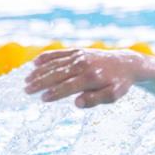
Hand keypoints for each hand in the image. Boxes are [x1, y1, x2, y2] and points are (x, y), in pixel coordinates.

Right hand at [24, 48, 144, 107]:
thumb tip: (77, 103)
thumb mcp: (113, 95)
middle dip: (41, 82)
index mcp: (92, 78)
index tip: (42, 99)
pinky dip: (47, 57)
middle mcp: (84, 65)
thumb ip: (96, 100)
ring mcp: (81, 56)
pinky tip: (35, 62)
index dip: (55, 93)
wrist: (128, 63)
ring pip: (56, 63)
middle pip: (58, 74)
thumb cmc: (119, 83)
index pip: (68, 86)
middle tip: (26, 90)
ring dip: (40, 71)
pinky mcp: (79, 51)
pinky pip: (60, 53)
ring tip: (26, 79)